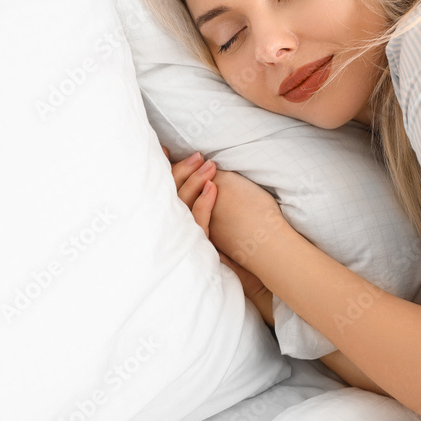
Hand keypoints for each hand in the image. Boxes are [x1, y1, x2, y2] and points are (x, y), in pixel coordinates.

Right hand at [161, 145, 277, 324]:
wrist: (255, 269)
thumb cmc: (240, 236)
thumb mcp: (218, 208)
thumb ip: (205, 191)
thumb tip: (206, 165)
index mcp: (178, 219)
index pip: (166, 192)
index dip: (165, 171)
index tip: (167, 151)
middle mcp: (178, 229)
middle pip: (170, 196)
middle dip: (182, 172)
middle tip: (197, 156)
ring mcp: (188, 240)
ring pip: (182, 207)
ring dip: (194, 182)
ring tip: (208, 166)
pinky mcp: (201, 249)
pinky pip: (198, 223)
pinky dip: (204, 203)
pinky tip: (212, 188)